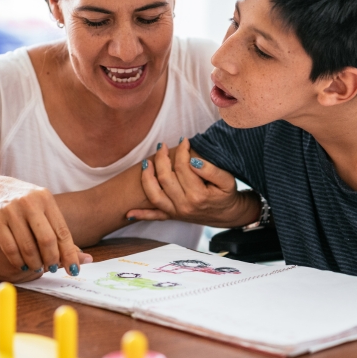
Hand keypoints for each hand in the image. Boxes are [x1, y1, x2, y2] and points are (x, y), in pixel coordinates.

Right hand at [0, 175, 88, 275]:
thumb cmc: (22, 204)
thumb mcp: (41, 208)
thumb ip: (59, 230)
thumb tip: (84, 258)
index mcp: (45, 198)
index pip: (62, 231)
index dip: (69, 254)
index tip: (74, 270)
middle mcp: (29, 202)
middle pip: (47, 240)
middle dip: (52, 260)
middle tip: (52, 269)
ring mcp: (10, 210)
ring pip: (28, 247)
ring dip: (35, 263)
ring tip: (37, 268)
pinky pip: (10, 249)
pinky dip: (18, 261)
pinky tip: (22, 265)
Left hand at [131, 142, 255, 225]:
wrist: (228, 215)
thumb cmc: (227, 195)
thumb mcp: (227, 181)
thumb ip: (211, 170)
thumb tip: (192, 161)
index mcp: (198, 195)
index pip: (183, 167)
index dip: (182, 151)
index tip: (184, 140)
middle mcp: (184, 205)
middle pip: (165, 178)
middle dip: (161, 158)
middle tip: (162, 146)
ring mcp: (176, 212)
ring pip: (154, 195)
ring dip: (146, 178)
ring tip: (146, 162)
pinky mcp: (173, 216)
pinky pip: (154, 216)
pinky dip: (140, 215)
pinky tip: (128, 213)